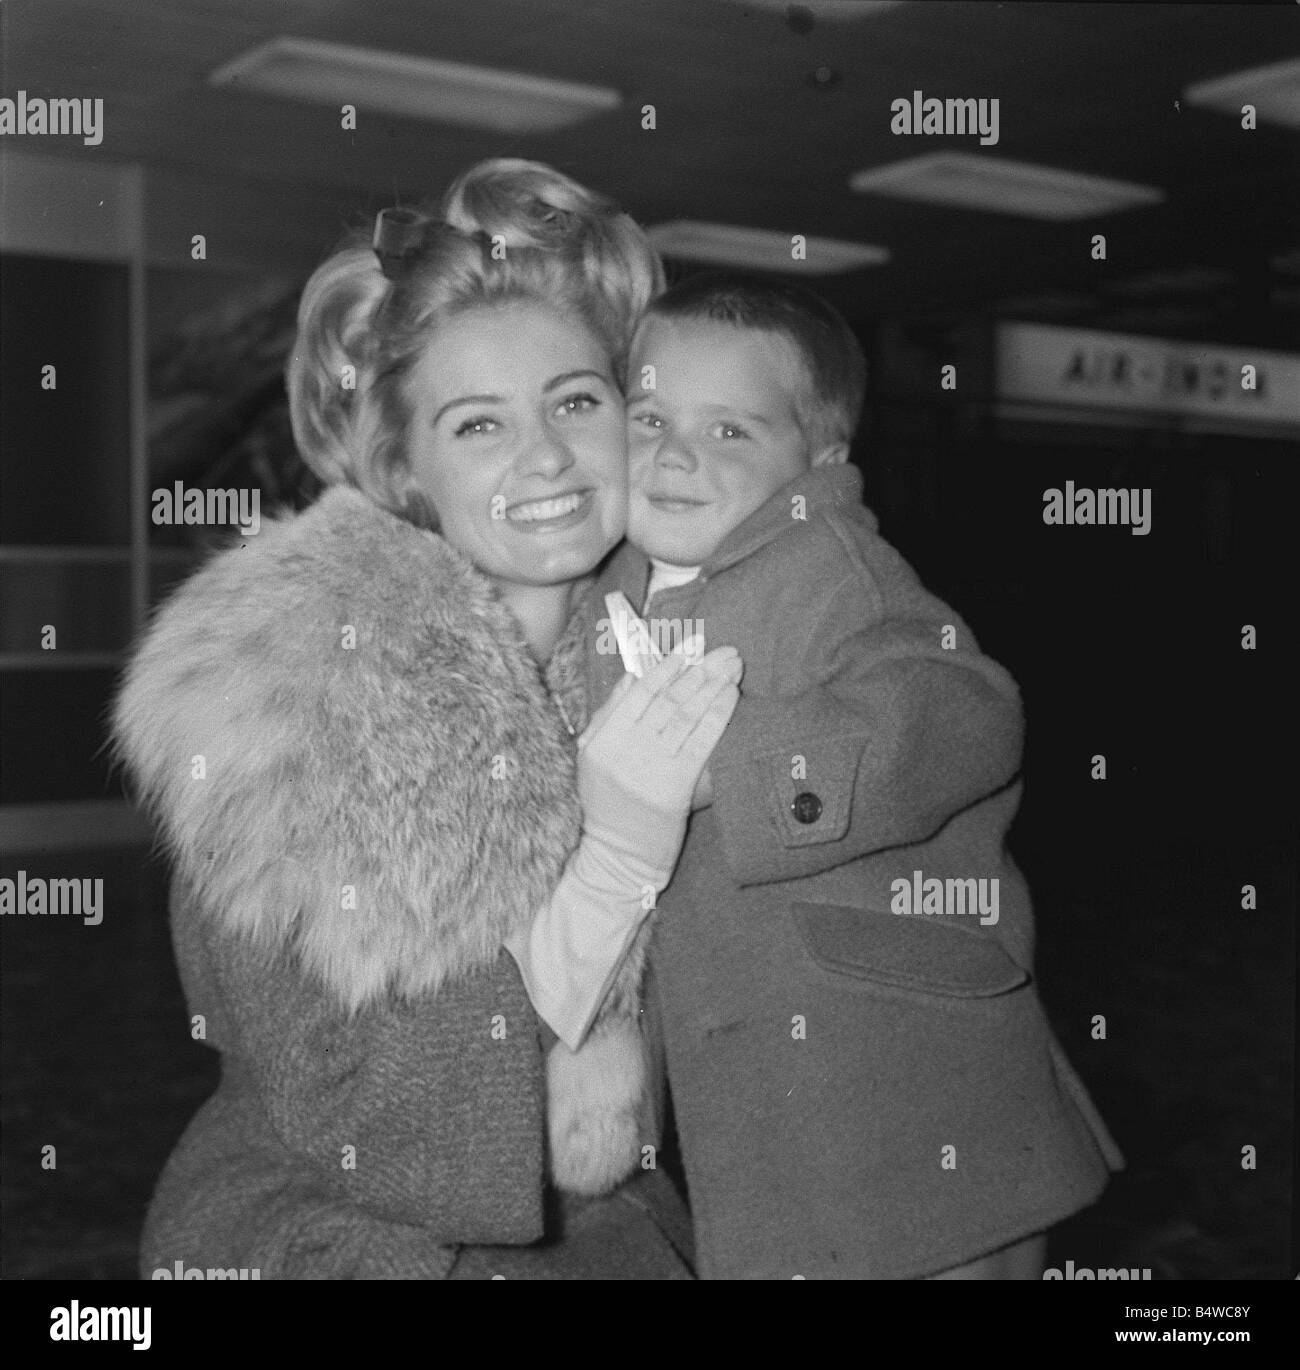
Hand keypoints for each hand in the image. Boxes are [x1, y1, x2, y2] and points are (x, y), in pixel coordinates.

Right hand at [577, 638, 740, 865]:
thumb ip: (609, 716)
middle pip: (667, 700)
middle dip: (699, 670)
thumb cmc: (607, 805)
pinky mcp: (675, 787)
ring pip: (685, 716)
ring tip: (732, 667)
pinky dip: (717, 715)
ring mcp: (649, 768)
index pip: (638, 693)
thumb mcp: (592, 759)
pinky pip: (700, 742)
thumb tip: (633, 676)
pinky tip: (731, 697)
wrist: (618, 855)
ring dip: (713, 686)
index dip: (666, 667)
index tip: (689, 648)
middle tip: (723, 651)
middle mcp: (624, 750)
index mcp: (601, 741)